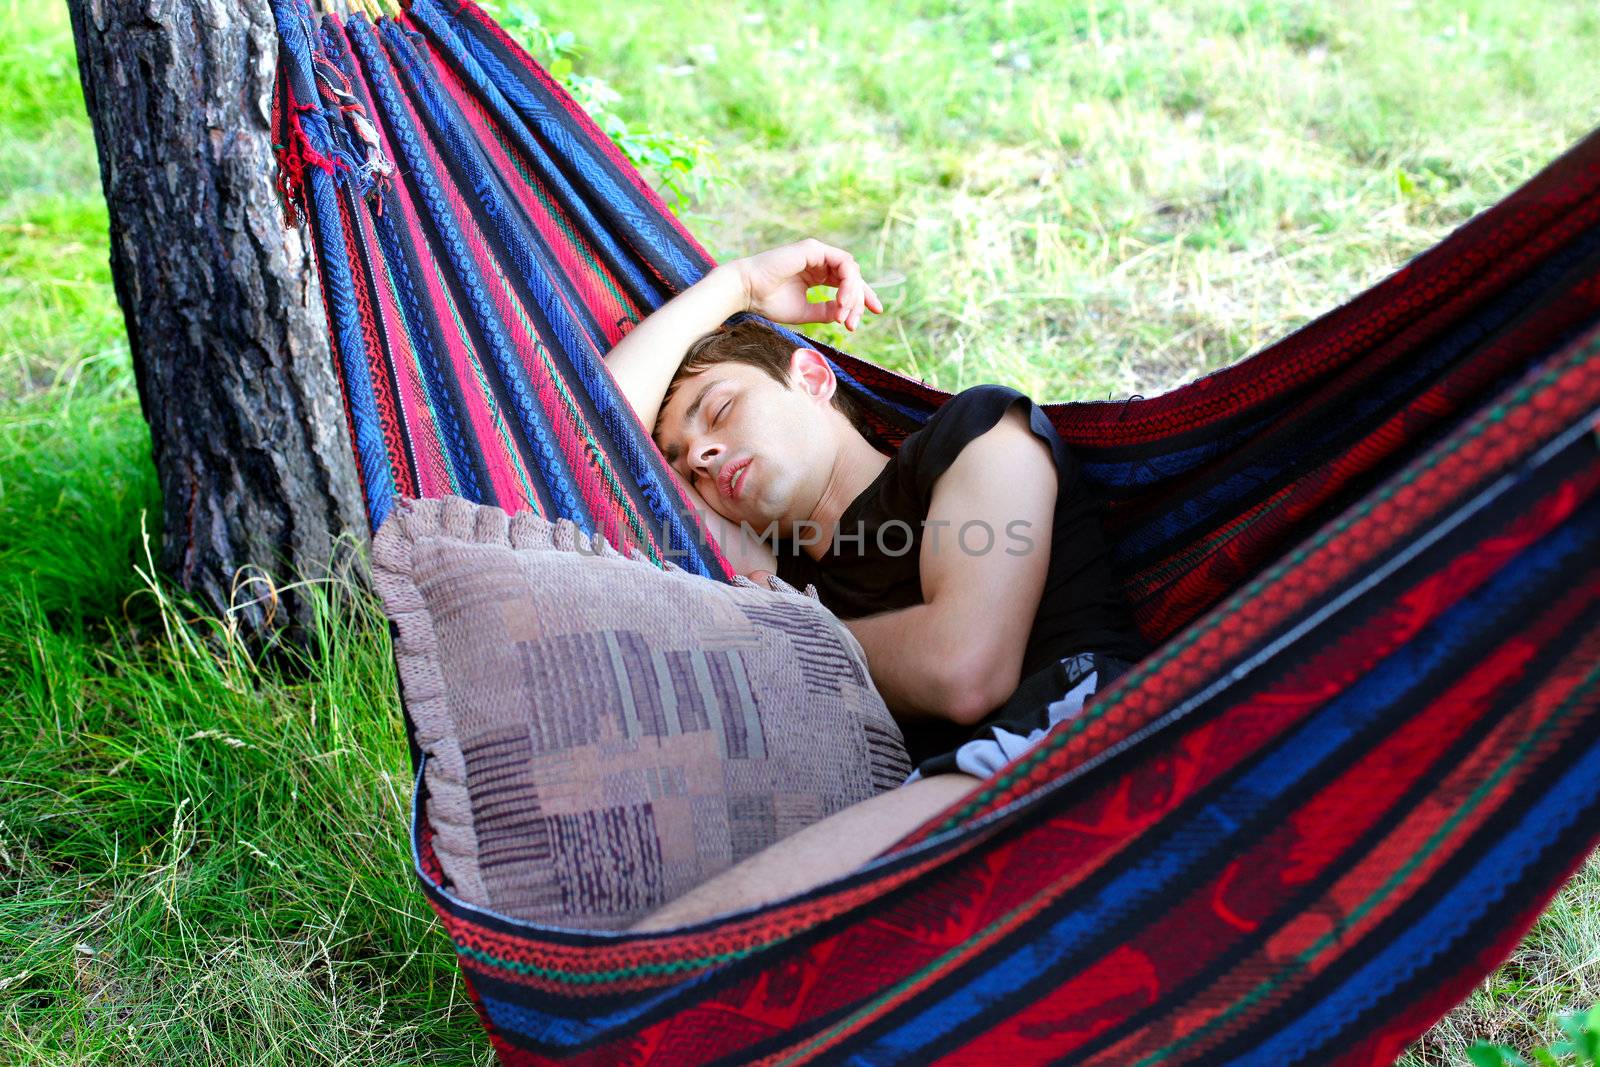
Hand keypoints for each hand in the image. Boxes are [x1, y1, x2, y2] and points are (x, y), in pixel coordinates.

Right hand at [731, 239, 884, 331]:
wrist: (747, 292)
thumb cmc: (769, 302)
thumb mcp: (805, 311)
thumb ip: (826, 310)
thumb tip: (845, 314)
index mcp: (815, 275)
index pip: (846, 283)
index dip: (862, 297)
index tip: (876, 312)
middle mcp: (818, 262)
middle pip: (852, 276)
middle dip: (860, 300)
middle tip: (854, 323)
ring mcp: (817, 253)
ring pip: (850, 270)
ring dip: (853, 294)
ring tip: (845, 315)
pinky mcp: (814, 249)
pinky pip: (843, 263)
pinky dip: (847, 282)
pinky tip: (842, 300)